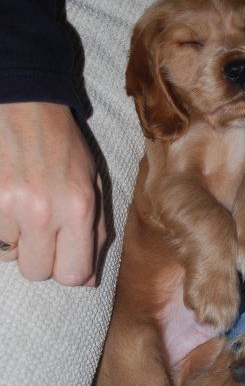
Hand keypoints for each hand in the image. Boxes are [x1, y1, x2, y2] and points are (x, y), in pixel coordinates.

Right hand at [0, 102, 105, 285]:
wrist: (24, 105)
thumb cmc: (64, 147)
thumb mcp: (93, 185)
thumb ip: (94, 233)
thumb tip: (87, 281)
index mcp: (78, 208)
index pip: (73, 275)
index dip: (69, 271)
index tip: (65, 257)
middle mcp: (43, 211)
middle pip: (37, 273)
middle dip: (40, 258)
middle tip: (41, 229)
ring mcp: (7, 205)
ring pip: (9, 257)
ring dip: (16, 240)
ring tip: (22, 206)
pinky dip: (0, 227)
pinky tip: (7, 200)